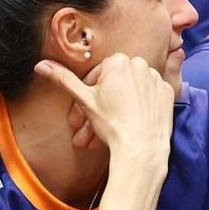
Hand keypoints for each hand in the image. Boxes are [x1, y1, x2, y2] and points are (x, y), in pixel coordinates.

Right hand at [35, 53, 173, 175]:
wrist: (142, 148)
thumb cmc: (112, 124)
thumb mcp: (84, 101)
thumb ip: (63, 80)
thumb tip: (41, 65)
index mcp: (118, 61)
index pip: (96, 76)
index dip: (86, 97)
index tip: (81, 115)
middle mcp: (140, 64)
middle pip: (113, 85)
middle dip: (99, 108)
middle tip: (89, 129)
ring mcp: (156, 78)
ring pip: (130, 92)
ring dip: (117, 109)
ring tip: (107, 133)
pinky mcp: (167, 92)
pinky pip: (147, 97)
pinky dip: (138, 108)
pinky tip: (130, 124)